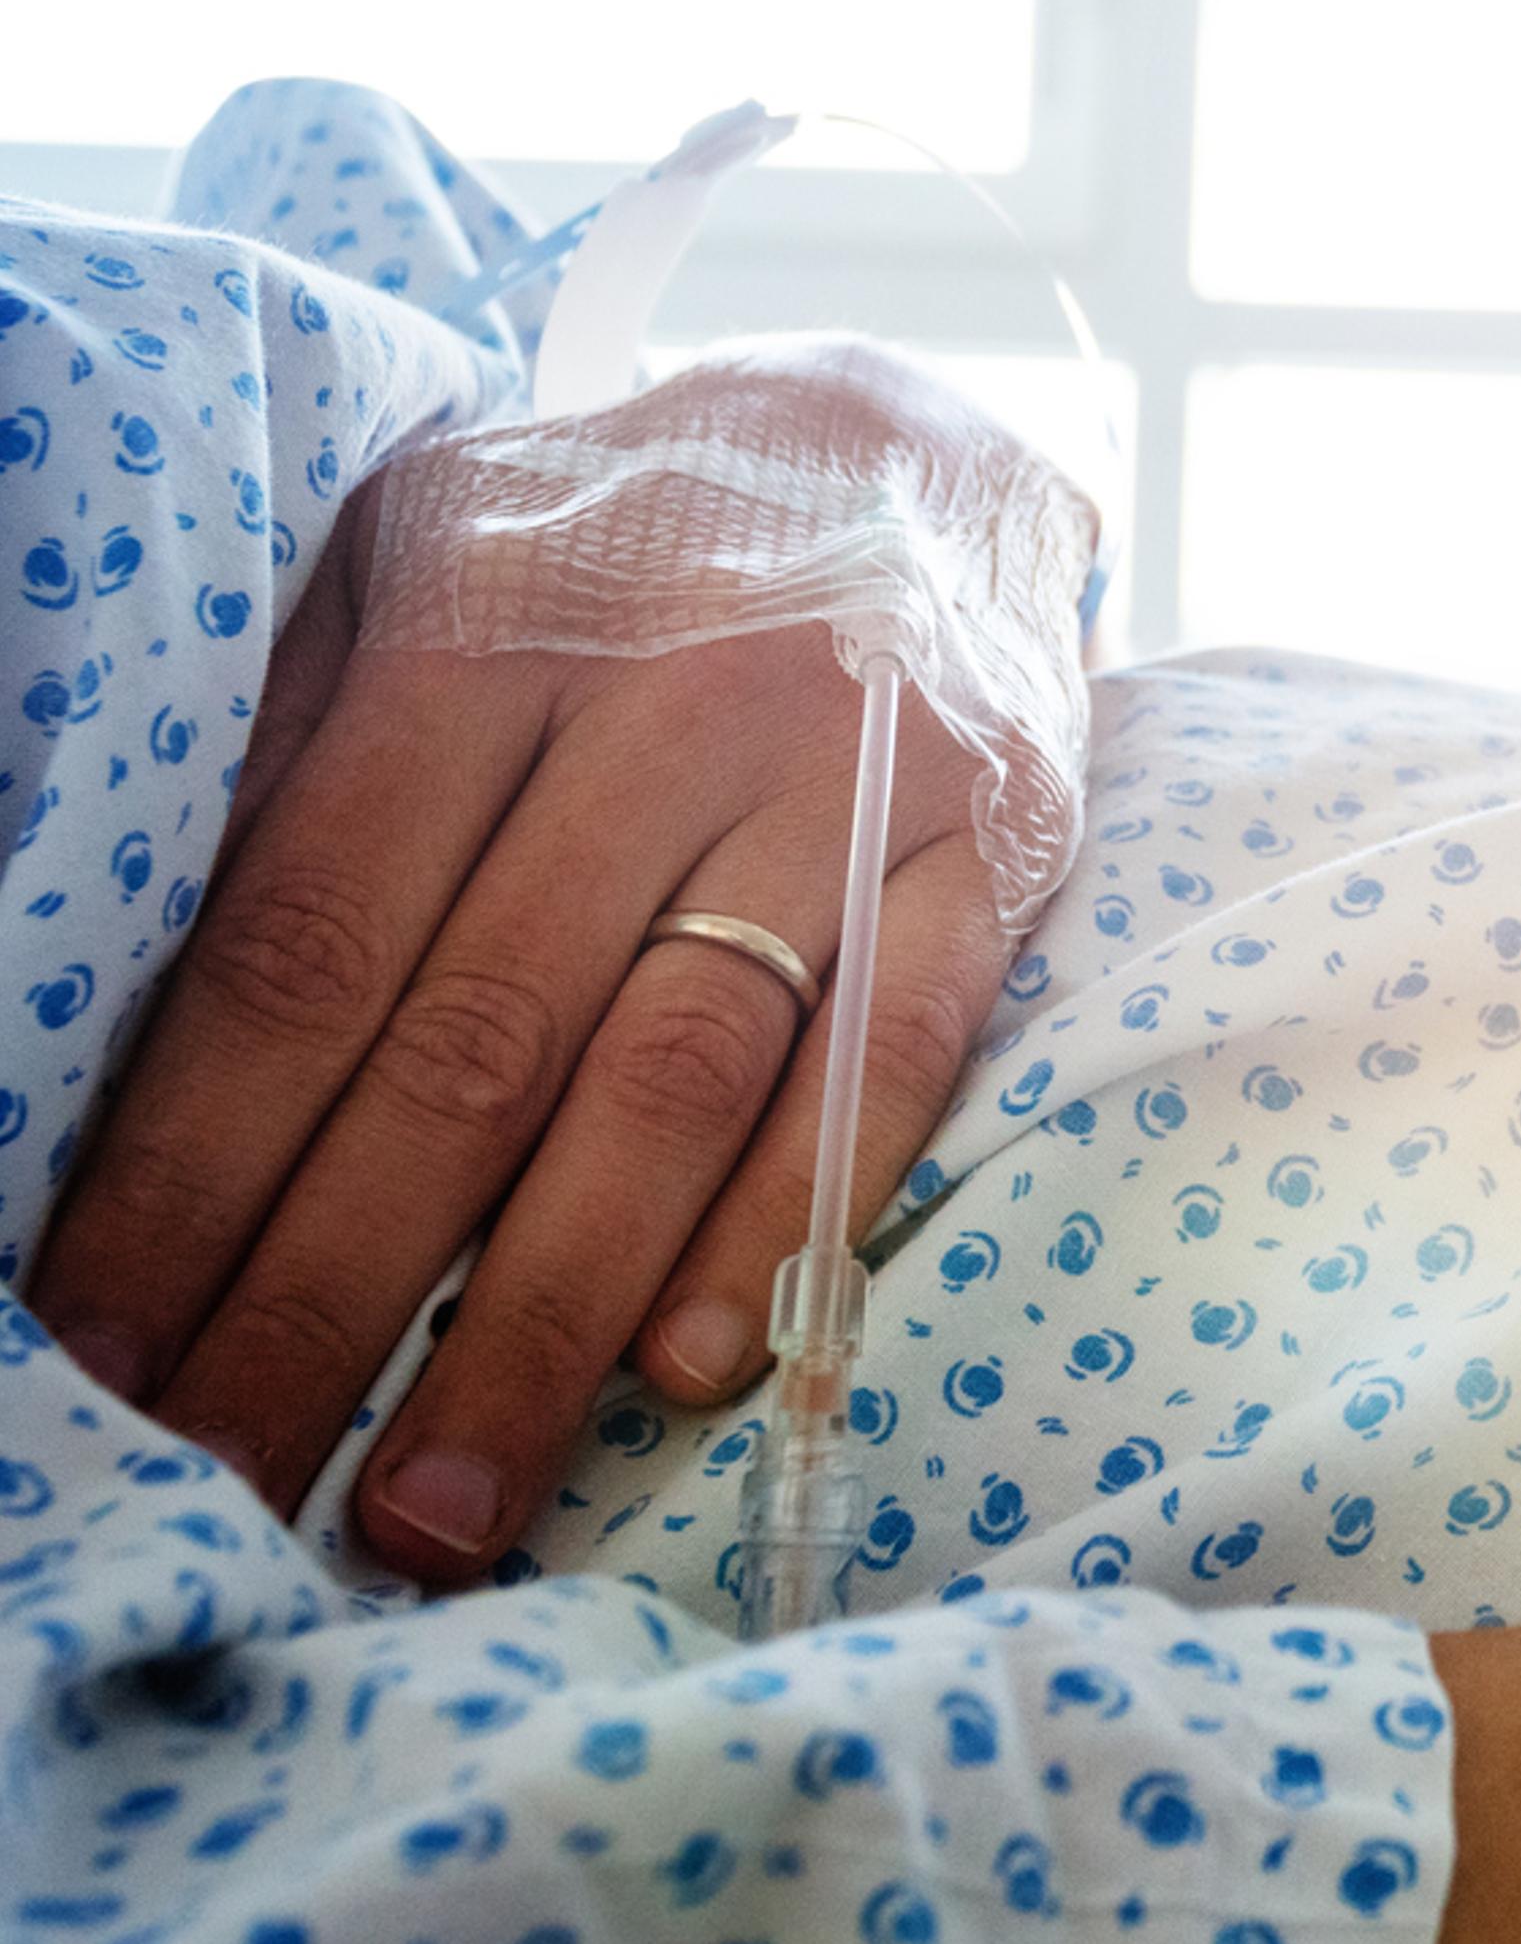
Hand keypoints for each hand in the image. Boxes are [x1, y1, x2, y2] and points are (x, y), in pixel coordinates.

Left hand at [29, 361, 1067, 1586]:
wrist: (920, 435)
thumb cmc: (617, 547)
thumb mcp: (419, 561)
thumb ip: (300, 749)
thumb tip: (135, 1017)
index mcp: (481, 627)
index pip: (307, 943)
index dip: (192, 1165)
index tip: (99, 1351)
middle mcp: (668, 700)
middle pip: (475, 1042)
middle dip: (328, 1291)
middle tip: (230, 1486)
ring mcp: (848, 771)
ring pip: (676, 1074)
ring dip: (545, 1314)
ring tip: (435, 1509)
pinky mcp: (998, 836)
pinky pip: (894, 1051)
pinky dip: (792, 1215)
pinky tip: (694, 1365)